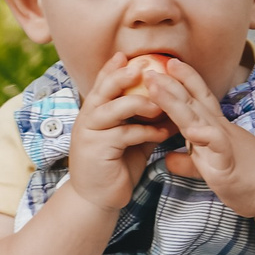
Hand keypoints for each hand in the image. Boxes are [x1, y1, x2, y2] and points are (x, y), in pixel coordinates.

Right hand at [61, 51, 181, 212]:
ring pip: (115, 107)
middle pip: (104, 88)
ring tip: (160, 106)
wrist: (97, 199)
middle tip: (145, 67)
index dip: (112, 68)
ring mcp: (90, 133)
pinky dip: (147, 131)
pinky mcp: (98, 149)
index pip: (101, 84)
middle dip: (123, 75)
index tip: (128, 56)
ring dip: (141, 103)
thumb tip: (167, 104)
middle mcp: (88, 118)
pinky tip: (162, 134)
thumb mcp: (131, 138)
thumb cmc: (115, 166)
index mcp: (93, 112)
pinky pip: (125, 133)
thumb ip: (142, 121)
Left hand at [138, 56, 254, 217]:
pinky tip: (192, 131)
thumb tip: (168, 159)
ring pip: (199, 118)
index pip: (198, 99)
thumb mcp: (212, 169)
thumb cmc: (250, 179)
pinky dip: (206, 137)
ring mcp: (225, 146)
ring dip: (177, 102)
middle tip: (147, 67)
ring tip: (156, 87)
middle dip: (170, 84)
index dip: (183, 80)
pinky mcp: (230, 165)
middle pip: (192, 102)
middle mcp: (220, 131)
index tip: (167, 63)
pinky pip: (219, 148)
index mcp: (216, 130)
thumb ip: (189, 162)